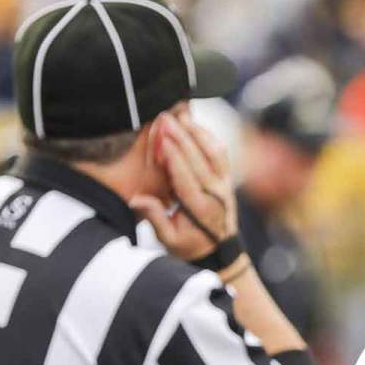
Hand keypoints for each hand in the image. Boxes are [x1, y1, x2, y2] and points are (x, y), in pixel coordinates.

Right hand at [130, 110, 237, 262]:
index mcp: (200, 208)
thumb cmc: (189, 244)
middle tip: (165, 117)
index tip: (162, 137)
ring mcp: (225, 184)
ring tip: (180, 114)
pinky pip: (221, 153)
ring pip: (214, 152)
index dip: (174, 155)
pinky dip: (208, 136)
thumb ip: (154, 218)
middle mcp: (216, 194)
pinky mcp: (228, 178)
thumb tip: (137, 199)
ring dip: (197, 132)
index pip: (186, 177)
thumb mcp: (169, 240)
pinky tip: (193, 124)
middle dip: (182, 136)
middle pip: (200, 159)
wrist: (220, 250)